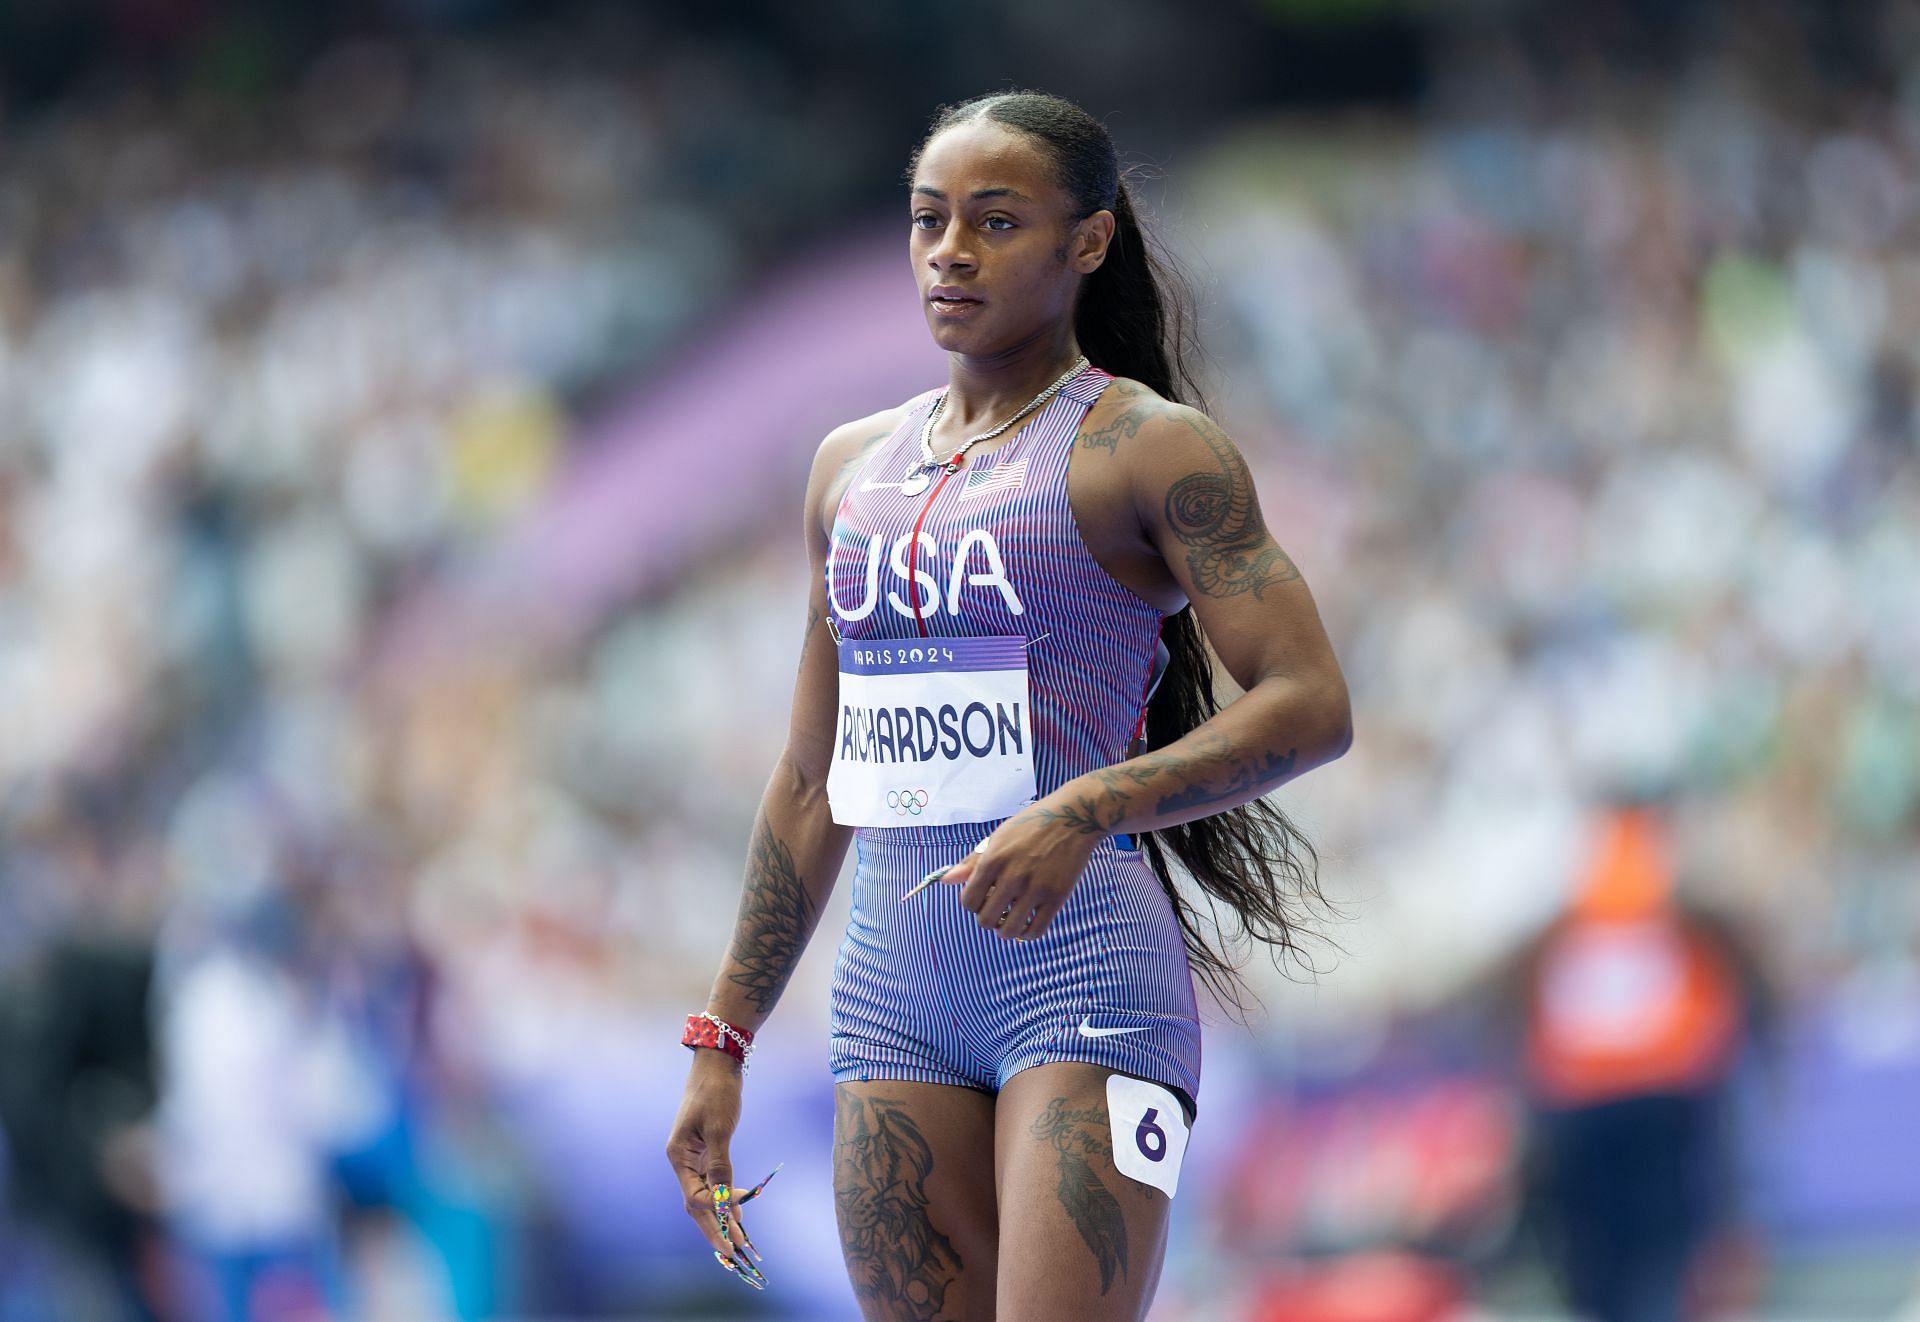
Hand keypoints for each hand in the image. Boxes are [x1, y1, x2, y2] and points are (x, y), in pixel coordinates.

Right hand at [665, 1049, 763, 1281]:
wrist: (718, 1063)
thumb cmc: (717, 1091)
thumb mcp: (720, 1128)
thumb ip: (720, 1164)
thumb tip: (724, 1198)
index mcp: (678, 1157)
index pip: (695, 1198)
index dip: (717, 1211)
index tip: (740, 1213)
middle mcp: (682, 1161)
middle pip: (696, 1205)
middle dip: (715, 1229)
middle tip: (733, 1254)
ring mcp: (693, 1158)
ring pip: (705, 1197)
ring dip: (722, 1218)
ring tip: (740, 1242)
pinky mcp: (705, 1152)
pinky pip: (713, 1183)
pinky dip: (725, 1199)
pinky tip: (739, 1214)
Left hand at [936, 805, 1101, 939]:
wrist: (1073, 817)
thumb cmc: (1031, 825)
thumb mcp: (997, 837)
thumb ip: (972, 861)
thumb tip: (945, 880)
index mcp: (993, 860)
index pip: (968, 901)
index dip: (972, 904)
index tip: (983, 898)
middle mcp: (1012, 876)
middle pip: (986, 920)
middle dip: (988, 919)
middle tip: (997, 909)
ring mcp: (1035, 889)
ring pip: (1009, 930)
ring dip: (1006, 930)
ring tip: (1010, 919)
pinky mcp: (1057, 897)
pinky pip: (1036, 931)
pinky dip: (1027, 934)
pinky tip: (1027, 924)